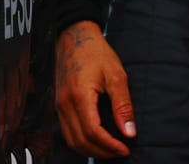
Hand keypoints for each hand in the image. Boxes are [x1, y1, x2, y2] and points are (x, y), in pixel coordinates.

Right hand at [55, 20, 135, 157]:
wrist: (75, 37)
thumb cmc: (95, 52)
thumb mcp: (116, 75)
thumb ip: (123, 105)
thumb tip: (129, 131)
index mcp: (79, 96)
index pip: (92, 132)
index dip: (109, 145)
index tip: (125, 149)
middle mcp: (65, 104)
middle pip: (80, 141)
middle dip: (101, 151)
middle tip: (120, 151)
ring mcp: (59, 106)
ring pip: (71, 140)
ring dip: (91, 149)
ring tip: (111, 148)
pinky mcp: (59, 105)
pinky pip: (68, 131)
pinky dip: (82, 141)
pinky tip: (97, 139)